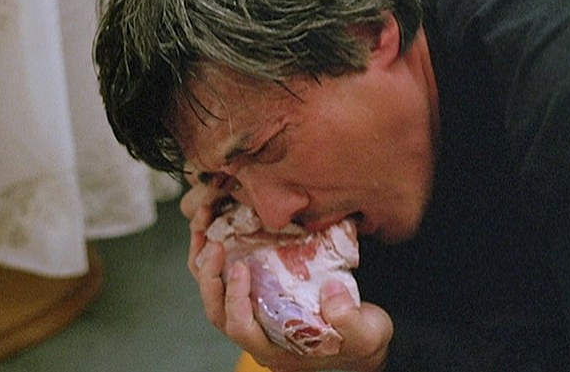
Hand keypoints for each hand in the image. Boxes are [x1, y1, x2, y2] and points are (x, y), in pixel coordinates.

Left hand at [183, 168, 392, 371]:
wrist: (360, 334)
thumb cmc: (359, 339)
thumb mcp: (365, 333)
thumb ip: (348, 318)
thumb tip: (331, 291)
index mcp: (275, 347)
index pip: (241, 328)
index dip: (235, 300)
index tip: (241, 268)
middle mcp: (257, 333)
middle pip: (216, 310)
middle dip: (210, 276)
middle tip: (214, 243)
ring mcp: (253, 313)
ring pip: (214, 291)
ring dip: (204, 259)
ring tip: (204, 223)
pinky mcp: (256, 293)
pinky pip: (224, 275)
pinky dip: (216, 251)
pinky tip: (216, 224)